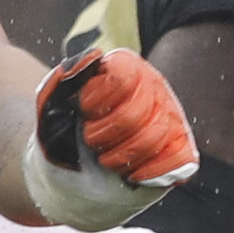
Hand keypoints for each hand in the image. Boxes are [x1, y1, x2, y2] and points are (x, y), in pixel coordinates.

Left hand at [21, 51, 199, 230]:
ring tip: (106, 159)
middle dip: (105, 135)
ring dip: (123, 156)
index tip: (83, 113)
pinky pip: (181, 159)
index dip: (95, 102)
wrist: (75, 160)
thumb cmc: (64, 127)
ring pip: (156, 137)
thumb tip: (91, 58)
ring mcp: (172, 116)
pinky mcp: (182, 144)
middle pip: (135, 114)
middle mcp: (154, 86)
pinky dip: (153, 171)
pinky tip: (132, 174)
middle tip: (91, 141)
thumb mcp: (51, 102)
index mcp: (125, 66)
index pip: (120, 79)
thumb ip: (62, 79)